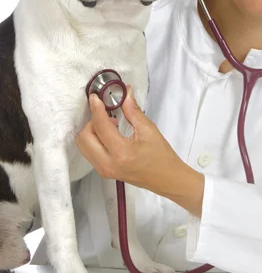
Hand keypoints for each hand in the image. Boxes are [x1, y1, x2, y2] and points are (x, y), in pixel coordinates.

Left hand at [75, 87, 203, 216]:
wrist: (167, 179)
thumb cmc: (161, 156)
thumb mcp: (149, 130)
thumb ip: (133, 110)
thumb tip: (124, 93)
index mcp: (121, 153)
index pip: (101, 126)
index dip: (96, 109)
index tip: (95, 97)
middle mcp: (108, 164)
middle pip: (84, 137)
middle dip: (92, 121)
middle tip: (107, 113)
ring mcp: (104, 170)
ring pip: (83, 145)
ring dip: (91, 131)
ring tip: (110, 125)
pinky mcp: (104, 172)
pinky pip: (89, 152)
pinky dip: (94, 139)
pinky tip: (109, 135)